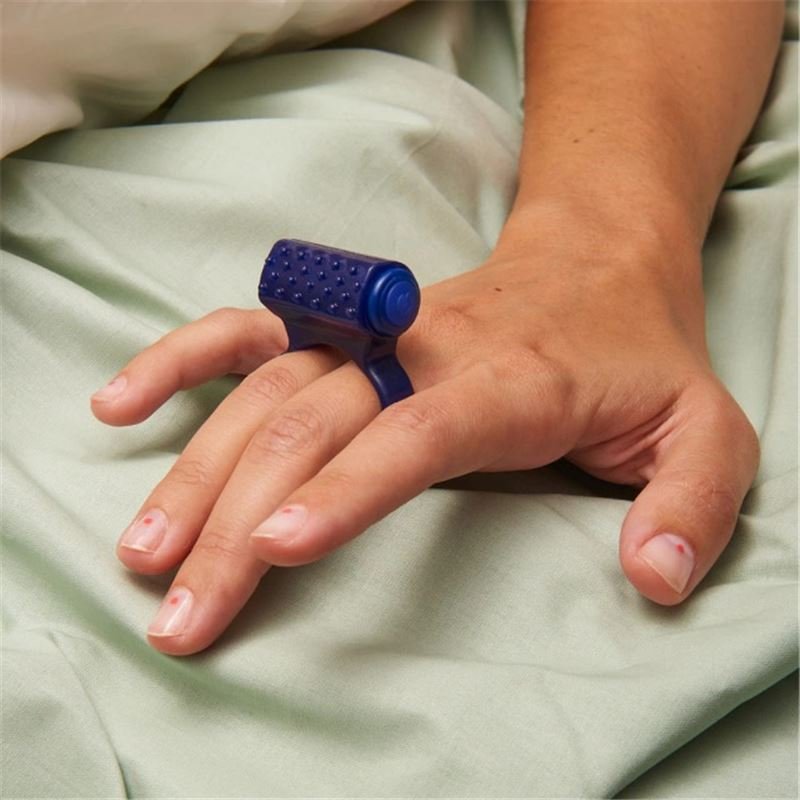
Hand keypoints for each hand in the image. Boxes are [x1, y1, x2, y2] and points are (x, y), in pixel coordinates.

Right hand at [91, 210, 758, 654]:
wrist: (596, 262)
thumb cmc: (643, 354)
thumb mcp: (707, 431)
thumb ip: (693, 505)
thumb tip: (653, 581)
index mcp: (511, 382)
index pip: (413, 433)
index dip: (342, 489)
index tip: (269, 551)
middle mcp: (422, 351)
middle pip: (313, 426)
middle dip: (238, 520)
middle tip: (183, 613)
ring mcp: (373, 333)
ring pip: (264, 391)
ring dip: (197, 468)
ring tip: (145, 548)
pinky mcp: (346, 324)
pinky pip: (250, 330)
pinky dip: (182, 361)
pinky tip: (124, 403)